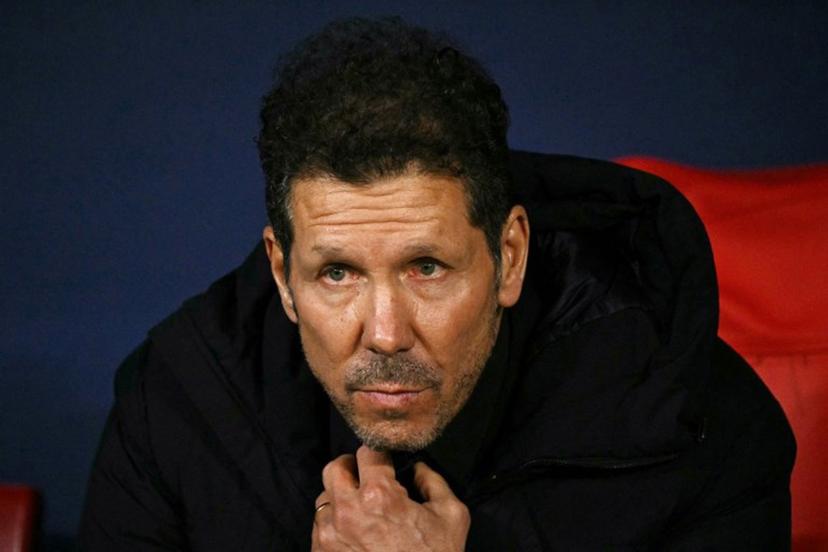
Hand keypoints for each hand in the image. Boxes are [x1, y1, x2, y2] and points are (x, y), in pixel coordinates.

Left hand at [311, 445, 469, 550]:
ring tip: (362, 512)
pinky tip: (356, 534)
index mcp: (379, 495)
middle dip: (351, 467)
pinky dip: (334, 524)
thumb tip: (416, 468)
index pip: (367, 452)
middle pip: (334, 468)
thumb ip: (433, 481)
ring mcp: (329, 535)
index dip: (379, 453)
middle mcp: (347, 511)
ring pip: (324, 498)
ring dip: (341, 498)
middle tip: (366, 477)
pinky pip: (320, 526)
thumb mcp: (451, 516)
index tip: (385, 462)